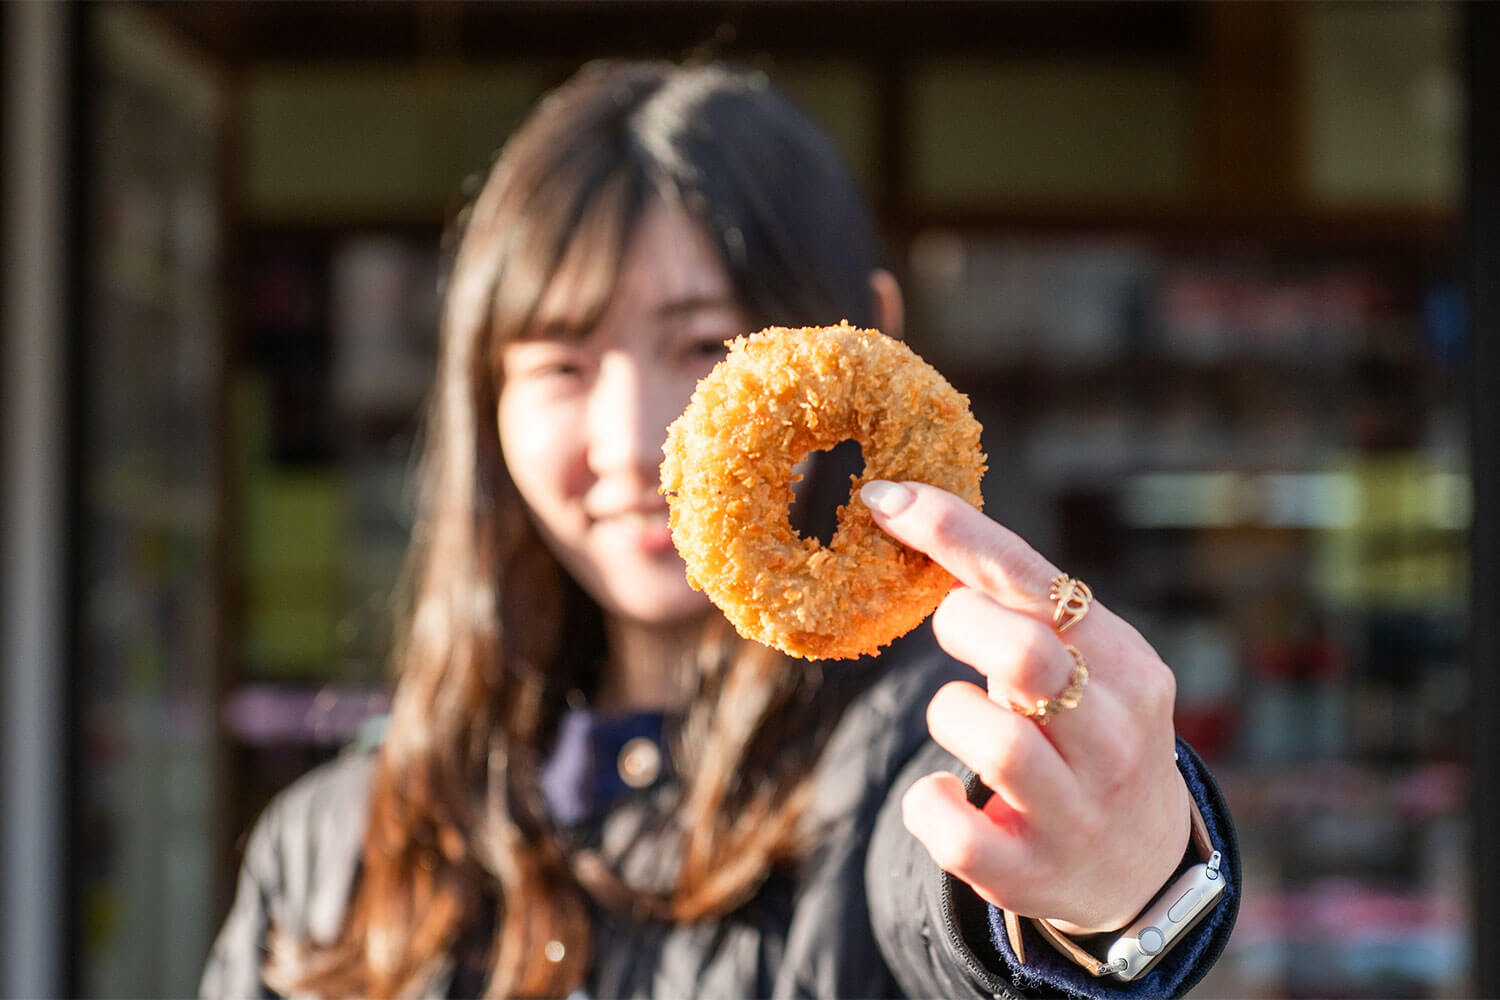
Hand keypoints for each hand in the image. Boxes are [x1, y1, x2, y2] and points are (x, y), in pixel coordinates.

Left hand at [861, 480, 1190, 934]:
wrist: (1138, 867)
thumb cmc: (1084, 733)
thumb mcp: (1083, 664)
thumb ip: (1019, 605)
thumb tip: (910, 511)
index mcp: (1123, 662)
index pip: (1033, 577)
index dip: (952, 530)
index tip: (883, 498)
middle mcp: (1113, 735)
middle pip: (1024, 651)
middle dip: (963, 625)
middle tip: (955, 631)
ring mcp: (1077, 809)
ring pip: (993, 739)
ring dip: (950, 715)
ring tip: (965, 720)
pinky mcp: (1031, 873)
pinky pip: (956, 831)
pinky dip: (929, 804)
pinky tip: (942, 793)